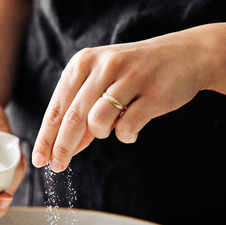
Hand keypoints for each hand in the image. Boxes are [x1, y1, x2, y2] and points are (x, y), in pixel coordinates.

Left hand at [31, 32, 208, 171]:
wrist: (185, 56)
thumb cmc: (136, 73)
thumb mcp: (102, 82)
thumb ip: (82, 111)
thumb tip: (63, 149)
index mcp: (84, 62)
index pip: (57, 107)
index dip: (46, 137)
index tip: (39, 160)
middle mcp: (103, 66)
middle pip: (72, 119)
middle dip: (62, 148)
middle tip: (57, 167)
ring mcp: (129, 79)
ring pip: (97, 123)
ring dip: (101, 134)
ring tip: (113, 126)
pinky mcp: (152, 94)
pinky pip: (126, 128)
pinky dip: (126, 135)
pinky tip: (132, 128)